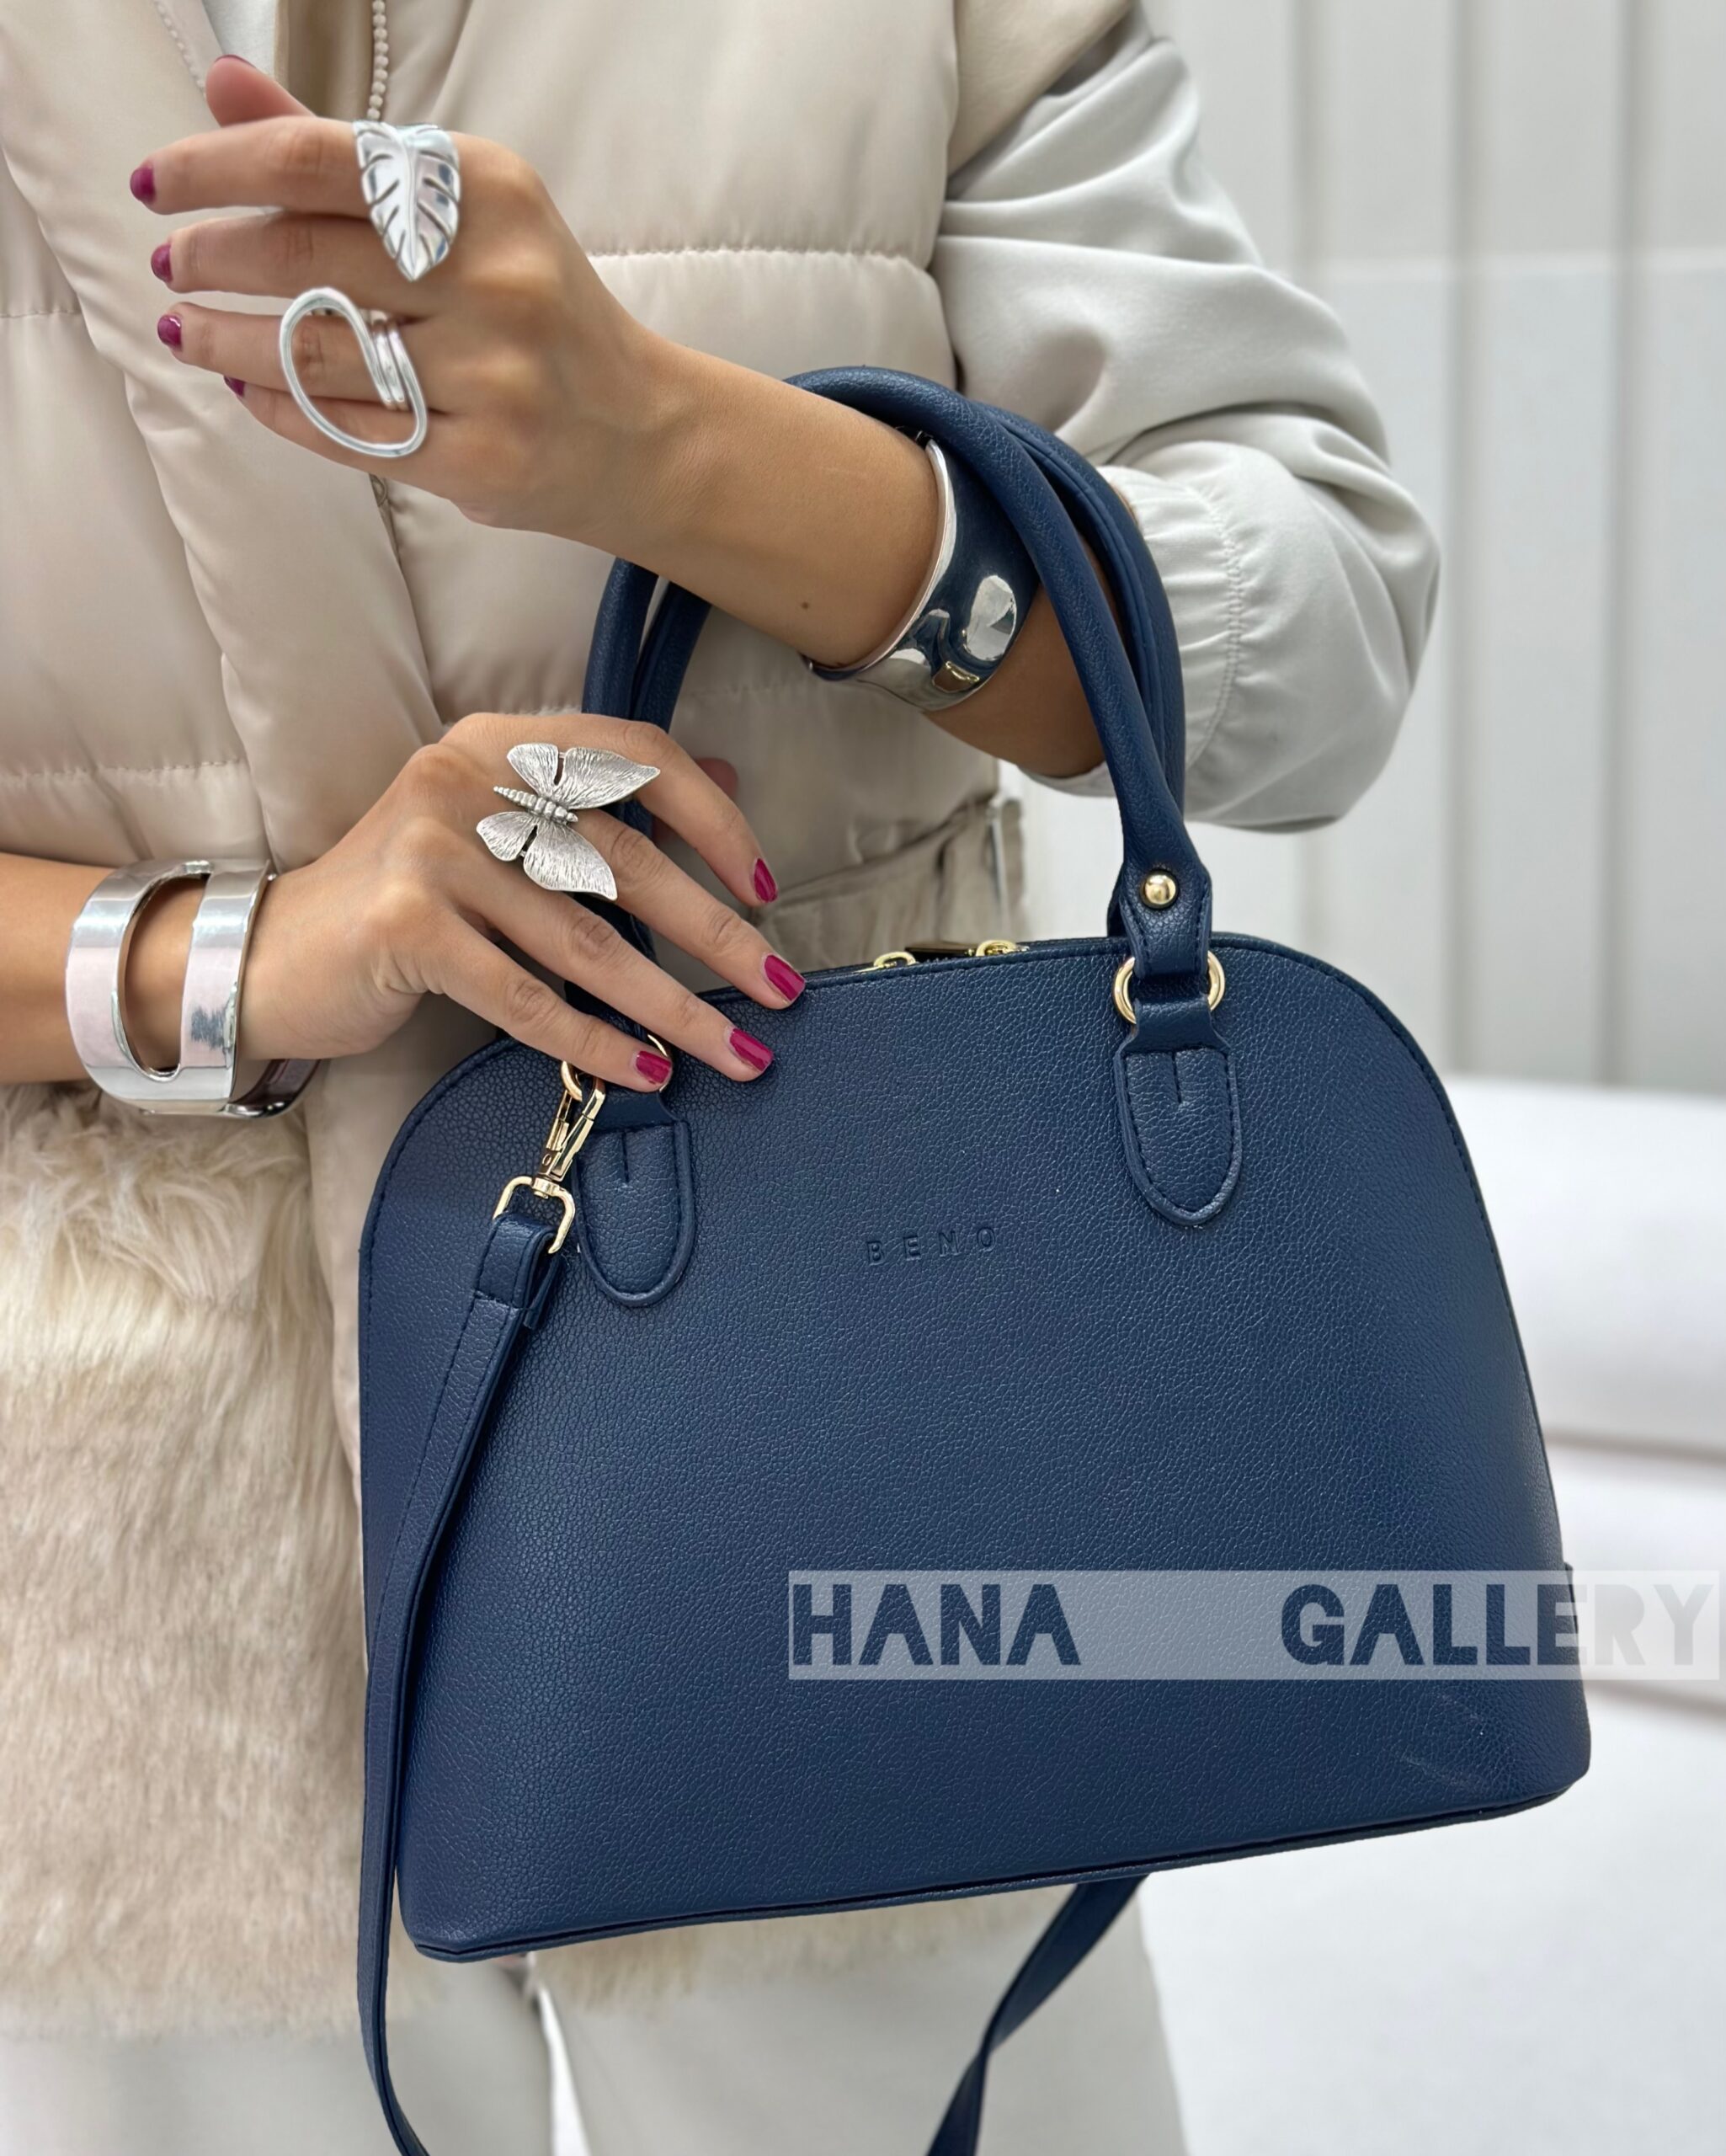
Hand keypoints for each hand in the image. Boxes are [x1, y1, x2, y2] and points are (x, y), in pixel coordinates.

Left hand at [137, 63, 677, 544]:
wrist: (640, 431)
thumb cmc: (534, 311)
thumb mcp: (462, 213)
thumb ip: (341, 157)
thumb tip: (227, 86)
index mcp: (486, 190)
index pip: (316, 161)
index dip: (216, 168)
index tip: (157, 184)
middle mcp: (494, 275)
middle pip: (302, 257)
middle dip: (211, 258)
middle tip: (173, 265)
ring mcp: (492, 373)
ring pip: (314, 352)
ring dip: (226, 340)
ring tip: (189, 330)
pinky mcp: (482, 458)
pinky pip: (347, 431)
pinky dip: (279, 406)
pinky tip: (250, 387)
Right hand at [232, 713, 796, 1091]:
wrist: (274, 957)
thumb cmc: (408, 904)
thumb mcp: (500, 835)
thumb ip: (598, 807)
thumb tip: (726, 779)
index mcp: (498, 742)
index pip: (635, 754)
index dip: (714, 818)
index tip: (766, 889)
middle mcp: (465, 779)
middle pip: (627, 860)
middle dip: (718, 936)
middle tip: (782, 992)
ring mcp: (431, 850)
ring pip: (587, 940)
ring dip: (673, 1006)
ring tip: (736, 1053)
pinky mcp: (405, 927)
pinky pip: (527, 996)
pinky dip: (595, 1040)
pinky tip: (646, 1070)